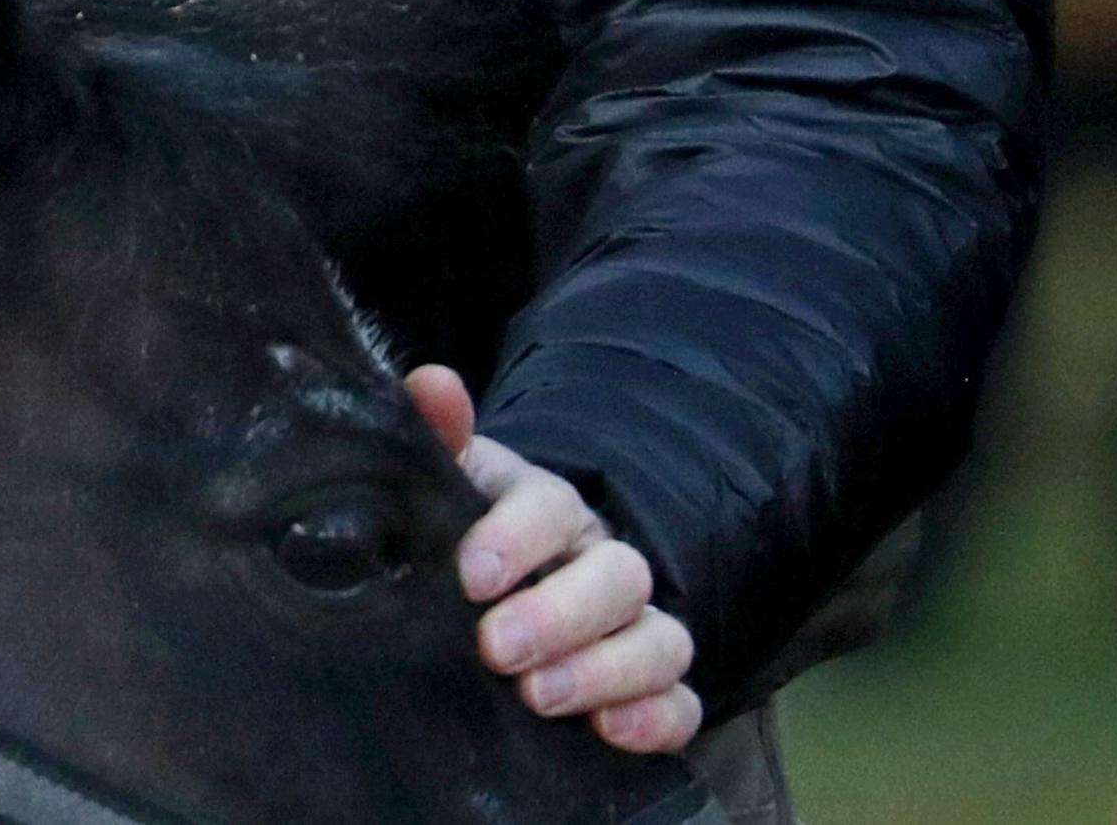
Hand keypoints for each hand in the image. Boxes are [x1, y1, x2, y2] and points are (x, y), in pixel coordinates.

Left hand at [405, 367, 700, 753]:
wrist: (479, 592)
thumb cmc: (455, 536)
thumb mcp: (438, 487)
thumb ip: (436, 437)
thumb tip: (433, 384)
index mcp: (546, 507)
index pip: (552, 507)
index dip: (516, 538)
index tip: (468, 577)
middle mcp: (602, 561)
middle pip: (619, 576)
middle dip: (559, 615)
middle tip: (495, 649)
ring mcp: (634, 625)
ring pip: (661, 641)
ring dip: (605, 671)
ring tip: (538, 697)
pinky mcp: (650, 688)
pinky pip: (683, 704)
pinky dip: (656, 718)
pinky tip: (609, 732)